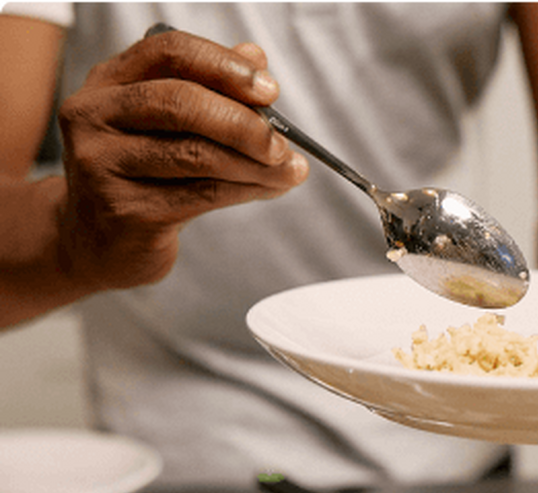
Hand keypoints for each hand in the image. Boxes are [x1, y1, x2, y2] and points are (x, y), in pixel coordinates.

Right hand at [56, 29, 307, 289]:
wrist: (99, 242)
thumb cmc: (143, 175)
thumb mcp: (166, 126)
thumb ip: (208, 88)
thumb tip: (255, 55)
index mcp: (108, 82)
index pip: (169, 52)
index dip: (225, 66)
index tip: (271, 89)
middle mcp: (94, 116)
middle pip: (179, 103)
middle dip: (243, 122)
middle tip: (282, 142)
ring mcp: (102, 165)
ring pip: (194, 154)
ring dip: (255, 164)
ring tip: (290, 170)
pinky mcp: (124, 210)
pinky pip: (200, 195)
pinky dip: (245, 190)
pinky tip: (270, 188)